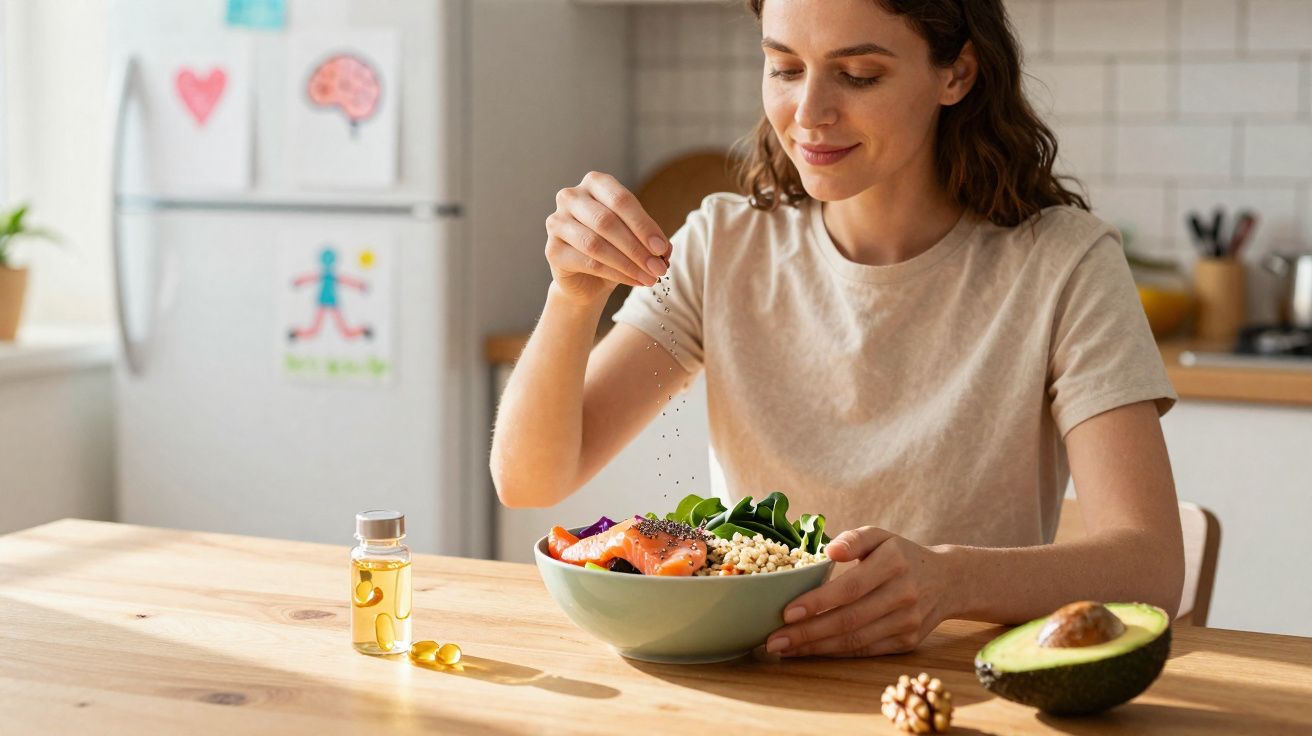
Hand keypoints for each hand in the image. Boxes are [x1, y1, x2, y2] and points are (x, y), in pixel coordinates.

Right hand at [545, 171, 669, 305]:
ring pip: (596, 244)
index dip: (643, 225)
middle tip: (659, 268)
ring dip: (628, 263)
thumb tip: (664, 250)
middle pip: (606, 221)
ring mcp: (556, 222)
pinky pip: (588, 262)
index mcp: (595, 183)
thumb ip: (651, 239)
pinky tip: (634, 281)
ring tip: (650, 278)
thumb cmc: (615, 248)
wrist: (588, 278)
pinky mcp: (552, 250)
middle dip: (637, 247)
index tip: (662, 249)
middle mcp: (571, 197)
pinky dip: (616, 273)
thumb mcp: (636, 238)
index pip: (621, 200)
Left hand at [766, 527, 950, 657]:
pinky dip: (836, 654)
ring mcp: (907, 622)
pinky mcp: (907, 642)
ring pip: (856, 640)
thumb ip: (853, 539)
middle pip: (850, 620)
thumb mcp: (880, 536)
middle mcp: (903, 595)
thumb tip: (828, 552)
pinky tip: (810, 652)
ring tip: (784, 649)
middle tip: (773, 640)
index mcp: (893, 564)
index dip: (818, 602)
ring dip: (817, 648)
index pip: (850, 588)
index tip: (787, 612)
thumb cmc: (902, 555)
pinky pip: (866, 651)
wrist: (949, 580)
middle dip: (808, 634)